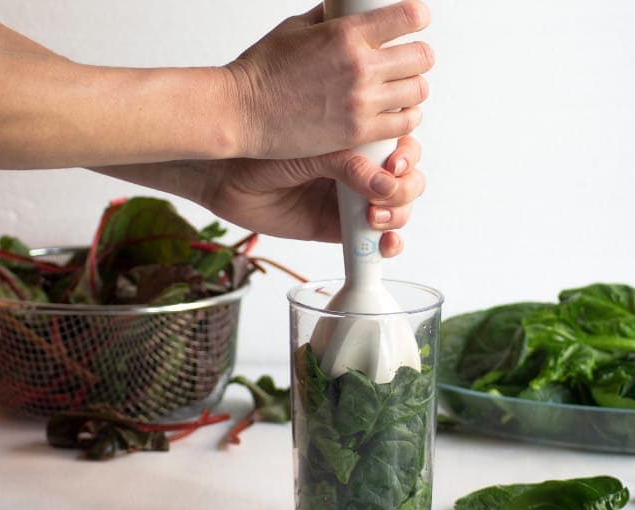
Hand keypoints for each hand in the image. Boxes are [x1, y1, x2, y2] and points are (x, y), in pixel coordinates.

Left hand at [199, 136, 424, 257]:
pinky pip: (374, 241)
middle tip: (383, 195)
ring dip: (397, 216)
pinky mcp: (340, 230)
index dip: (407, 156)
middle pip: (407, 180)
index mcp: (359, 137)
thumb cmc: (264, 147)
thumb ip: (348, 164)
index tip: (395, 164)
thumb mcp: (312, 147)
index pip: (402, 144)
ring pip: (397, 210)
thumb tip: (386, 183)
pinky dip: (387, 245)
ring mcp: (352, 200)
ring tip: (374, 218)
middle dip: (405, 190)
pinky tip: (383, 245)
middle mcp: (361, 168)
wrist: (227, 175)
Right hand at [224, 0, 433, 158]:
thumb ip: (329, 17)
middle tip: (409, 61)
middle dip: (418, 56)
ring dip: (413, 89)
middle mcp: (358, 66)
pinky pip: (404, 124)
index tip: (415, 23)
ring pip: (418, 91)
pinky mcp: (357, 132)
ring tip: (402, 90)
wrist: (241, 112)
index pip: (408, 17)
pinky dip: (406, 118)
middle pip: (421, 57)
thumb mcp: (295, 28)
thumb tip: (346, 6)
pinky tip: (397, 114)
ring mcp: (361, 101)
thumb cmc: (261, 71)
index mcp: (346, 33)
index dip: (417, 18)